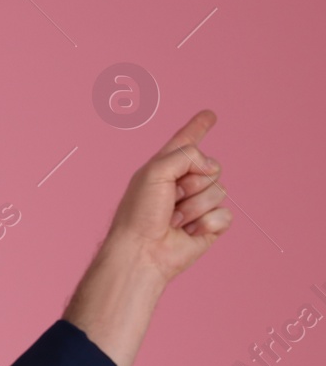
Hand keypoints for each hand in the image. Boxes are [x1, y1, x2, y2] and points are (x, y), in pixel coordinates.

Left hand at [100, 109, 231, 285]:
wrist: (141, 251)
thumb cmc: (139, 213)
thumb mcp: (154, 171)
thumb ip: (184, 155)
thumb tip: (210, 166)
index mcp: (165, 167)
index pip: (186, 142)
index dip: (198, 127)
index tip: (209, 115)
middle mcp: (183, 183)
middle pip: (212, 166)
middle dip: (193, 181)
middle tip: (169, 199)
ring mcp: (198, 204)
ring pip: (220, 190)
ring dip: (195, 205)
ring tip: (173, 219)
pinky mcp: (209, 225)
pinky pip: (225, 214)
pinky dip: (206, 223)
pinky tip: (187, 232)